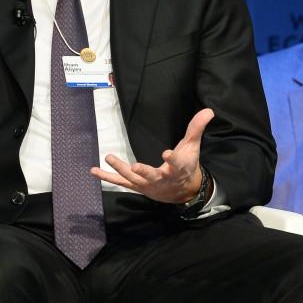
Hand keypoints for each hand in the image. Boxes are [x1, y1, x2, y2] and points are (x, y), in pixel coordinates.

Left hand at [91, 108, 213, 203]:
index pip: (177, 162)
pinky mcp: (137, 187)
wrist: (183, 192)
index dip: (172, 158)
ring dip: (121, 169)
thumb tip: (208, 111)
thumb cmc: (187, 166)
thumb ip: (196, 129)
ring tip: (110, 157)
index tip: (167, 153)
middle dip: (144, 172)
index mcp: (178, 168)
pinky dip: (107, 177)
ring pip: (133, 179)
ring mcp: (148, 184)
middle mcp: (162, 178)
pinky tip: (93, 170)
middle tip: (134, 167)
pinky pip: (120, 182)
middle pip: (152, 175)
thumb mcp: (192, 147)